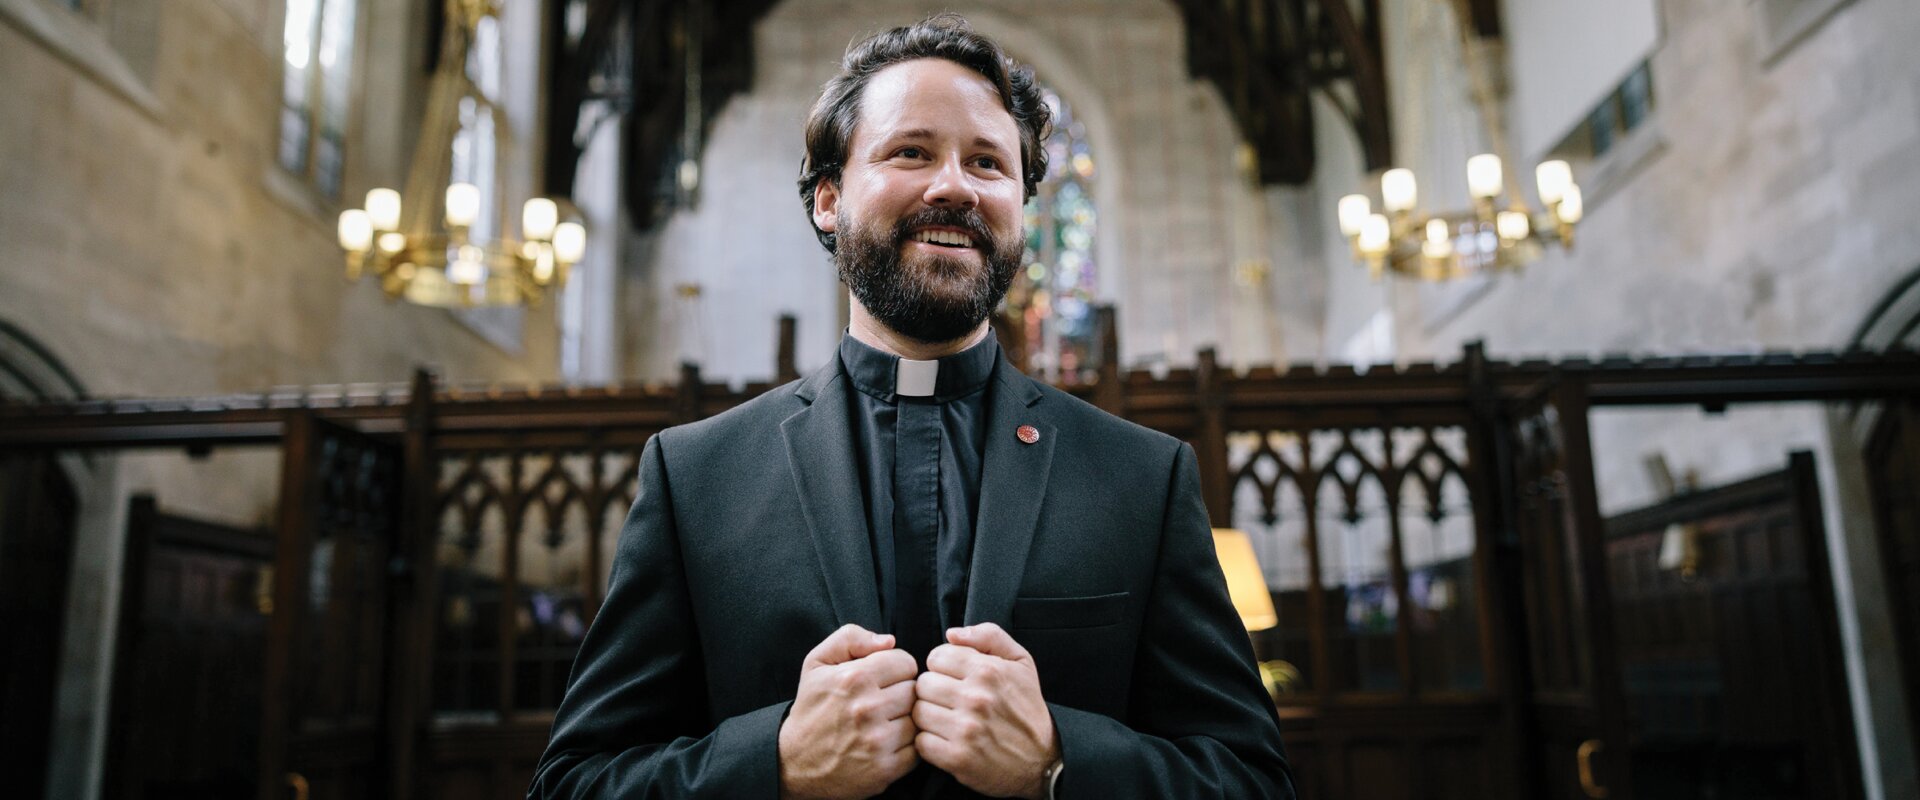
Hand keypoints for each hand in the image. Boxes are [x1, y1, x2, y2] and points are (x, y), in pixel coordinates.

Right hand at [778, 624, 920, 799]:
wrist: (793, 760)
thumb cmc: (810, 708)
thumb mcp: (817, 662)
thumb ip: (851, 638)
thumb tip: (890, 641)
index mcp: (854, 678)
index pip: (906, 662)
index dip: (895, 669)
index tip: (882, 680)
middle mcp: (867, 708)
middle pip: (914, 691)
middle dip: (901, 693)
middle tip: (881, 703)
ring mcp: (877, 741)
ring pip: (918, 719)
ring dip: (905, 720)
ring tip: (883, 723)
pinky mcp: (885, 769)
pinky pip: (917, 749)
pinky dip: (906, 747)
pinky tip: (886, 743)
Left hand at [913, 623, 1059, 798]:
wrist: (1043, 759)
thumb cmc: (1027, 707)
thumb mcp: (1021, 661)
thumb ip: (988, 635)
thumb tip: (951, 634)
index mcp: (989, 671)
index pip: (936, 656)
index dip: (943, 666)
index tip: (955, 678)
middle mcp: (976, 698)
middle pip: (923, 684)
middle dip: (934, 691)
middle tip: (951, 701)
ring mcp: (966, 730)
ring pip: (919, 712)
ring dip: (930, 717)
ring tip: (949, 720)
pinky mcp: (958, 758)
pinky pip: (921, 742)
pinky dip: (930, 742)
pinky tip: (948, 740)